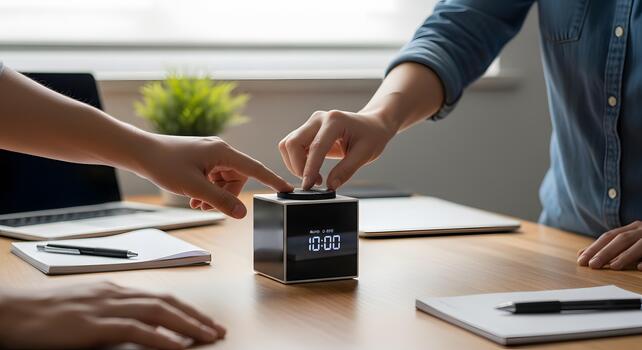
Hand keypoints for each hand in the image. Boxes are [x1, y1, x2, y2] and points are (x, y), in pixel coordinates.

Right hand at [0, 281, 224, 348]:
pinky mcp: (95, 324)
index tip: (204, 320)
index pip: (160, 296)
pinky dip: (162, 337)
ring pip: (159, 312)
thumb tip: (137, 325)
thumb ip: (111, 312)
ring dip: (188, 325)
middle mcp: (115, 293)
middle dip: (196, 316)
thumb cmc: (44, 313)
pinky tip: (178, 346)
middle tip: (218, 329)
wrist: (12, 312)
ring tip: (209, 336)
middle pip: (167, 301)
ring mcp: (106, 306)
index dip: (186, 308)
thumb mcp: (85, 308)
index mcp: (114, 289)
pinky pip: (137, 330)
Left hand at [138, 134, 292, 218]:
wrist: (139, 152)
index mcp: (222, 152)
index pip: (255, 168)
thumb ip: (220, 201)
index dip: (272, 180)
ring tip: (197, 203)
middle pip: (238, 178)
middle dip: (226, 195)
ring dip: (214, 195)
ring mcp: (210, 154)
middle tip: (207, 205)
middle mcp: (219, 150)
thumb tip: (242, 213)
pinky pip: (213, 177)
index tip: (287, 189)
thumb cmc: (164, 164)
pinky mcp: (201, 158)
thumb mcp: (194, 188)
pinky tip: (194, 198)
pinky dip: (207, 190)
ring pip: (225, 180)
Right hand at [279, 110, 395, 189]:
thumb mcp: (364, 154)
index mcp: (335, 121)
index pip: (315, 147)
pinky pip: (292, 146)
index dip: (309, 169)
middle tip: (314, 182)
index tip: (308, 186)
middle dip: (297, 166)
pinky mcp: (307, 130)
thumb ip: (346, 170)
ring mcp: (311, 123)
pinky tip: (311, 169)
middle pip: (293, 143)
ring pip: (288, 145)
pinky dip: (296, 161)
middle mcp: (318, 118)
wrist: (371, 125)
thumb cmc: (371, 136)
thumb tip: (330, 186)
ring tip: (314, 176)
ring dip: (295, 164)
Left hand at [577, 221, 641, 269]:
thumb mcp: (630, 240)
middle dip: (605, 252)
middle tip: (592, 265)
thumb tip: (581, 254)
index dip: (594, 248)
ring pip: (640, 245)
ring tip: (613, 266)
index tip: (581, 259)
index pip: (609, 237)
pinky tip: (640, 267)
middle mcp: (641, 230)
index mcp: (631, 228)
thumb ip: (609, 246)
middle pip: (621, 239)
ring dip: (625, 256)